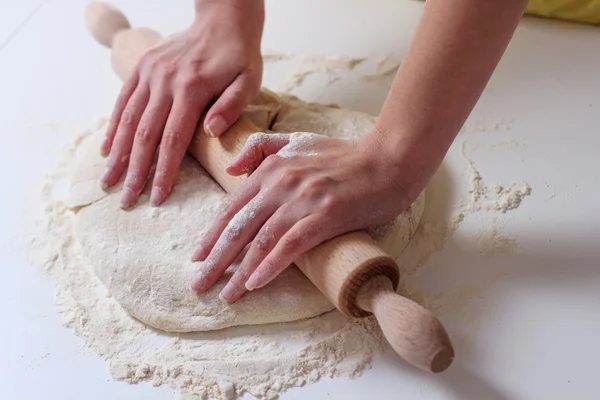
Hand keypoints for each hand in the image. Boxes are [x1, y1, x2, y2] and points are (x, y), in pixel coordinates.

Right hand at [100, 3, 262, 207]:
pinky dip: (114, 126)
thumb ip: (231, 106)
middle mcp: (165, 82)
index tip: (156, 198)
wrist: (221, 20)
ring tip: (108, 181)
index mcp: (192, 89)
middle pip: (145, 135)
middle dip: (135, 171)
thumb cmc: (238, 56)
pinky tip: (107, 149)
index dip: (163, 172)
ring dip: (118, 154)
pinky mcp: (142, 67)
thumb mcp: (248, 80)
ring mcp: (150, 73)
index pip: (173, 140)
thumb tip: (211, 133)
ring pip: (129, 120)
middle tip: (126, 200)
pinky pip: (123, 100)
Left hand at [190, 131, 425, 303]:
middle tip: (199, 284)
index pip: (232, 206)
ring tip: (225, 294)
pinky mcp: (325, 215)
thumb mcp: (299, 140)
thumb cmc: (345, 155)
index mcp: (271, 167)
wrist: (388, 159)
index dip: (212, 234)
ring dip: (239, 271)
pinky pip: (290, 245)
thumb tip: (231, 170)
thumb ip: (262, 148)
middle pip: (239, 226)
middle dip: (215, 259)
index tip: (197, 257)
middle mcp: (282, 182)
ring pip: (261, 239)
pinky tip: (255, 284)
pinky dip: (270, 266)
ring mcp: (303, 198)